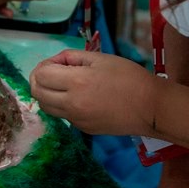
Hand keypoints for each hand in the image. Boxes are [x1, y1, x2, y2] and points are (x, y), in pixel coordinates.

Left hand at [30, 48, 155, 136]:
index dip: (44, 65)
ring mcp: (77, 120)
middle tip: (53, 71)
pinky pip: (63, 116)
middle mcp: (72, 104)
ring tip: (62, 83)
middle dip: (39, 79)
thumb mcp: (100, 59)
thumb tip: (56, 62)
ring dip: (47, 93)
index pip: (41, 75)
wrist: (151, 108)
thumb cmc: (129, 77)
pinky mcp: (84, 129)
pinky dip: (62, 104)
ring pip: (46, 107)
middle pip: (38, 93)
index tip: (57, 62)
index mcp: (76, 82)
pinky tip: (78, 96)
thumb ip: (72, 57)